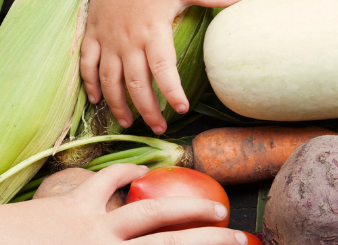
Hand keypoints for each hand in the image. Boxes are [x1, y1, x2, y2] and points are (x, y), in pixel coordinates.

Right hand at [80, 0, 239, 134]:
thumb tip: (239, 0)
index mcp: (153, 32)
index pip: (163, 68)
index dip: (172, 91)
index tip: (182, 109)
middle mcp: (129, 41)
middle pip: (137, 83)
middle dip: (147, 109)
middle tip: (159, 128)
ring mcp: (108, 41)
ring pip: (110, 80)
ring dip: (117, 104)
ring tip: (128, 124)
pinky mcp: (92, 37)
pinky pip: (87, 65)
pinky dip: (90, 84)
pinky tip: (96, 101)